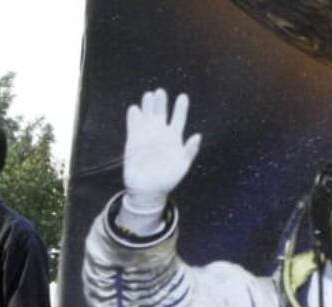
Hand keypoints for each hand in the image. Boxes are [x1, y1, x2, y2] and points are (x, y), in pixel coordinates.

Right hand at [123, 89, 201, 214]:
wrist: (148, 189)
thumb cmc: (168, 179)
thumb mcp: (183, 166)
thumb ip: (190, 151)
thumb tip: (198, 136)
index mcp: (174, 138)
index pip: (179, 119)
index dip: (181, 108)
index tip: (183, 97)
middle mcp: (160, 133)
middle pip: (161, 113)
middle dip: (161, 102)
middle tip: (160, 92)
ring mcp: (146, 135)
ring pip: (147, 115)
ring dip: (148, 105)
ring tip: (149, 95)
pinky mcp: (133, 140)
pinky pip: (133, 125)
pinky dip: (134, 117)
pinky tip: (135, 109)